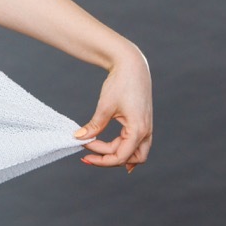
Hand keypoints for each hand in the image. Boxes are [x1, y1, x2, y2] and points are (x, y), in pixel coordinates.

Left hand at [74, 47, 152, 172]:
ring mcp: (146, 128)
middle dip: (109, 160)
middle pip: (131, 158)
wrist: (132, 66)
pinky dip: (124, 149)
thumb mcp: (105, 106)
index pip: (121, 156)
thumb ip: (94, 125)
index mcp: (139, 129)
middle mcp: (146, 131)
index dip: (101, 157)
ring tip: (97, 154)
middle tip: (88, 157)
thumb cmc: (120, 83)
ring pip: (136, 153)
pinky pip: (136, 144)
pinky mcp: (142, 123)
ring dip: (117, 156)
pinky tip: (111, 152)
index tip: (83, 147)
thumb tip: (78, 138)